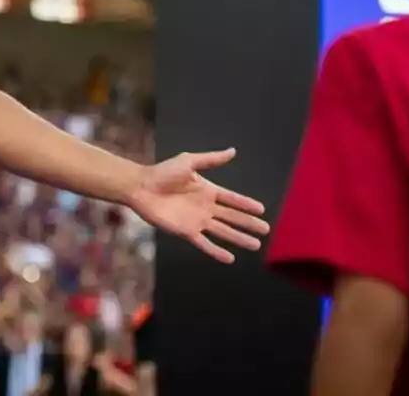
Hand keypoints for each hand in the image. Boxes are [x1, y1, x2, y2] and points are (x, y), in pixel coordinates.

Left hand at [127, 148, 268, 262]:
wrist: (142, 187)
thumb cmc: (163, 172)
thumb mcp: (189, 161)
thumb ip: (211, 159)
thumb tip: (233, 151)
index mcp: (208, 190)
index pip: (232, 199)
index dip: (246, 204)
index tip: (262, 209)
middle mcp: (206, 207)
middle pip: (232, 217)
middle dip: (249, 224)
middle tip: (266, 230)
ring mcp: (197, 221)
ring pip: (223, 231)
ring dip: (239, 238)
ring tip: (256, 246)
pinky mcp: (187, 232)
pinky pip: (205, 244)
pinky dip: (217, 252)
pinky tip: (230, 258)